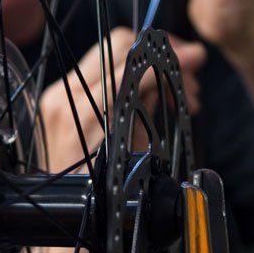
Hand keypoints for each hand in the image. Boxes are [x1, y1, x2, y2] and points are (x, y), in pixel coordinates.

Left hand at [37, 27, 204, 175]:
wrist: (70, 208)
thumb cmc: (104, 191)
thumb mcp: (137, 151)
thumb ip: (145, 107)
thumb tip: (161, 77)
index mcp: (88, 111)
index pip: (134, 65)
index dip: (170, 58)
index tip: (195, 57)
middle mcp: (67, 95)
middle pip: (119, 44)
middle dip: (158, 54)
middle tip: (185, 78)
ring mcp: (58, 93)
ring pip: (109, 53)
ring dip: (145, 63)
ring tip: (171, 93)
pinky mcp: (58, 96)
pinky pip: (96, 71)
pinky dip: (124, 75)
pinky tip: (145, 94)